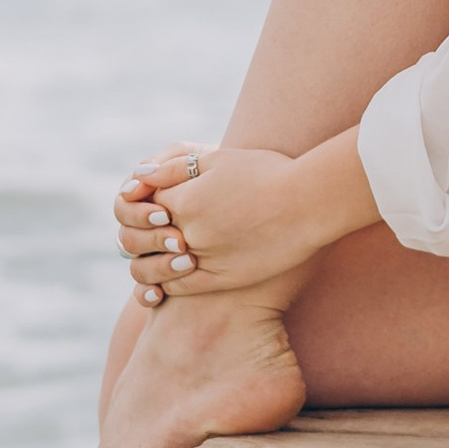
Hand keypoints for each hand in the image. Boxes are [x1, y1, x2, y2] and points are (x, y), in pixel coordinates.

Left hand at [113, 134, 376, 300]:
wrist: (311, 203)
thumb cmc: (270, 173)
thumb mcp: (220, 160)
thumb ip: (175, 168)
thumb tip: (138, 175)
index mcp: (184, 200)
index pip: (145, 204)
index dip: (148, 203)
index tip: (158, 202)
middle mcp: (189, 232)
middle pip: (147, 237)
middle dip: (147, 233)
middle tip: (158, 228)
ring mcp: (205, 258)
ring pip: (159, 267)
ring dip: (155, 261)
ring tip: (168, 250)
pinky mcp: (223, 280)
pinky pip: (181, 288)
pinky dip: (171, 282)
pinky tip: (180, 271)